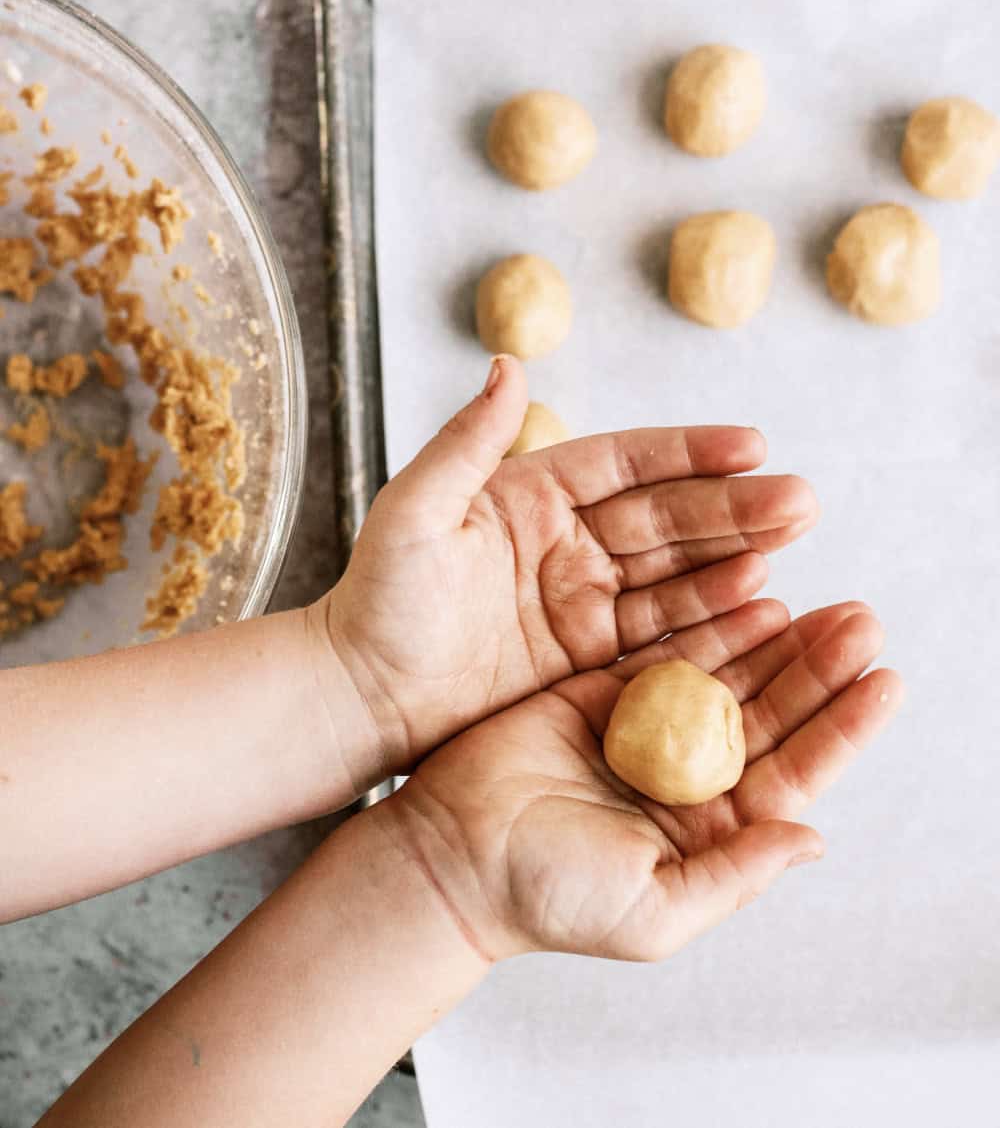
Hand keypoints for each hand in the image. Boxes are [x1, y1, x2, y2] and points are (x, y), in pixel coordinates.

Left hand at [322, 354, 817, 776]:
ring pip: (675, 570)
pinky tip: (760, 604)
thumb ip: (467, 443)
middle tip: (803, 500)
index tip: (751, 443)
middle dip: (735, 507)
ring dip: (735, 557)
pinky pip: (660, 631)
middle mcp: (568, 538)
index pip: (626, 462)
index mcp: (532, 492)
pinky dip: (710, 618)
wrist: (359, 694)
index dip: (689, 451)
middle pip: (666, 515)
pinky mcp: (588, 654)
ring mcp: (582, 597)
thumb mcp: (415, 511)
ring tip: (792, 545)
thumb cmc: (376, 598)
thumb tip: (509, 363)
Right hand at [379, 601, 903, 961]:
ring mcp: (649, 729)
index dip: (841, 729)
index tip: (884, 683)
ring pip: (730, 673)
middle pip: (771, 712)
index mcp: (708, 830)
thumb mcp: (654, 910)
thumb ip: (734, 874)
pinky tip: (755, 596)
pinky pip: (670, 647)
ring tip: (826, 605)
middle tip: (862, 623)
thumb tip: (811, 838)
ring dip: (779, 640)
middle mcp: (688, 776)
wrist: (453, 853)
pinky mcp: (605, 689)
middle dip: (819, 669)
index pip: (793, 773)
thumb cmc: (547, 896)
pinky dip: (712, 622)